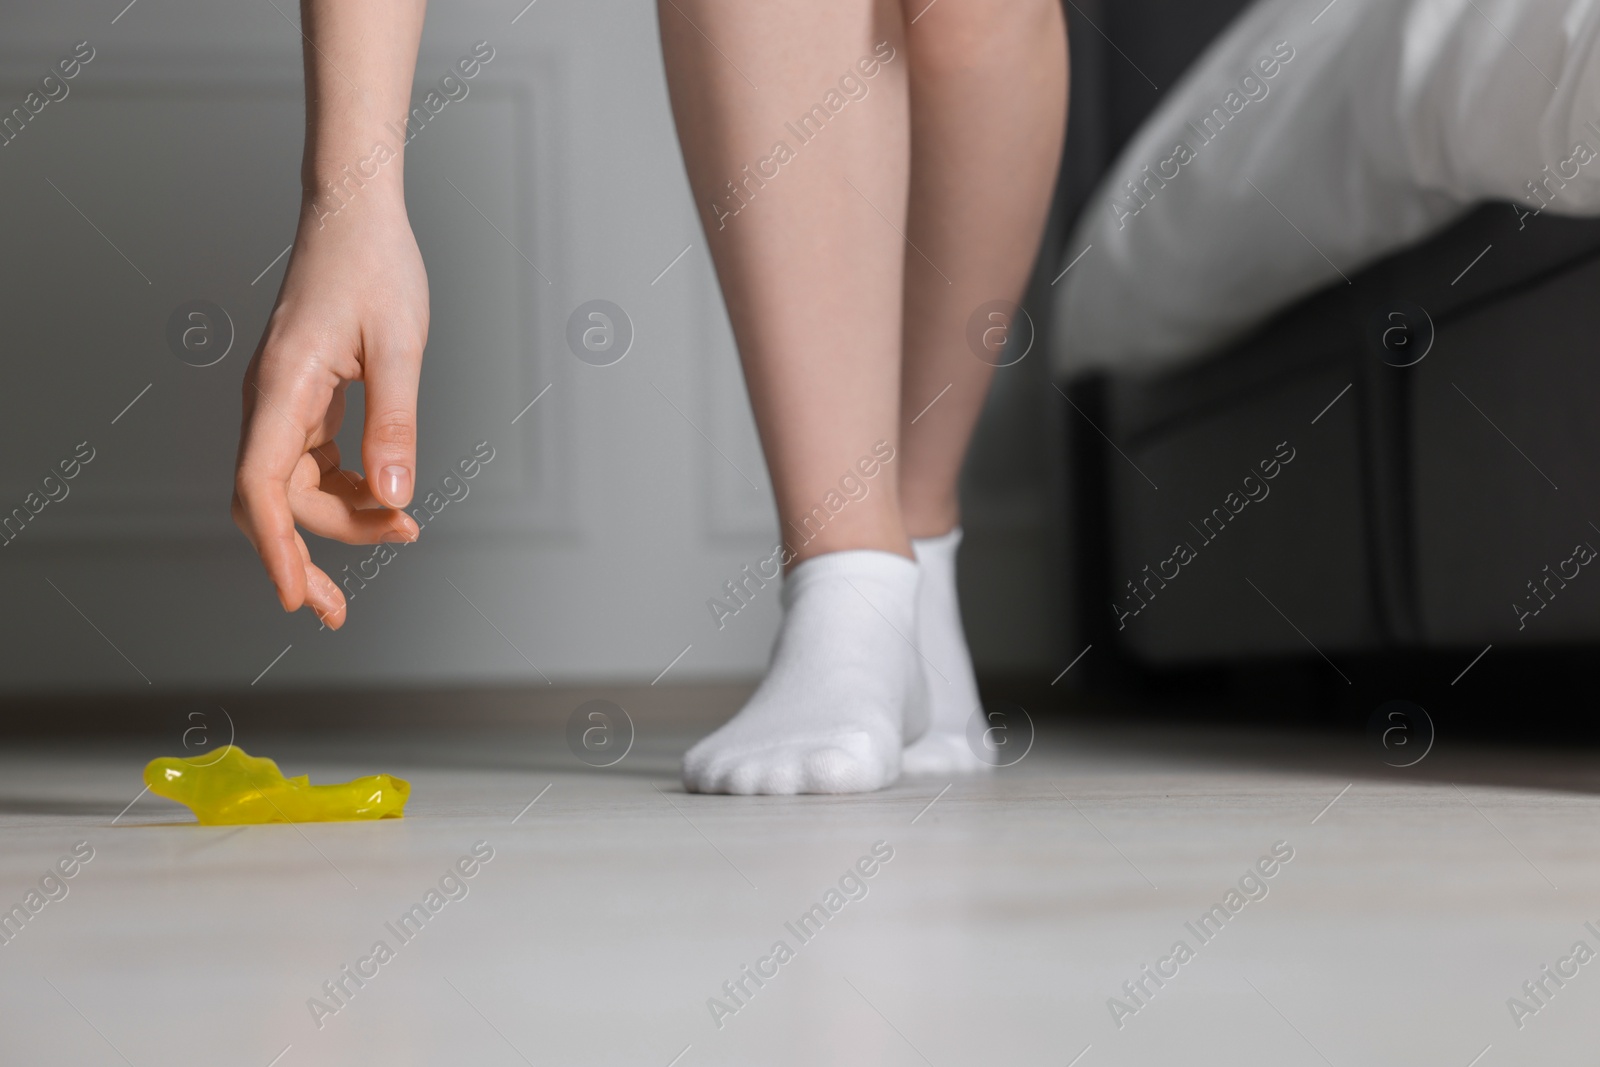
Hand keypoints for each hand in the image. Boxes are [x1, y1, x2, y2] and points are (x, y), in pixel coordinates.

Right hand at [232, 196, 427, 628]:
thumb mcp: (399, 347)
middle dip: (315, 551)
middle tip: (348, 606)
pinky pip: (311, 465)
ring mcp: (281, 402)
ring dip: (339, 521)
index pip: (260, 488)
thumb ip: (395, 425)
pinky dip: (345, 491)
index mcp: (282, 387)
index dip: (276, 549)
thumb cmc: (375, 267)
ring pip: (293, 488)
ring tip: (401, 530)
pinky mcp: (302, 400)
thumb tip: (393, 498)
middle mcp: (269, 400)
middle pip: (276, 500)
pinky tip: (383, 499)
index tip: (296, 598)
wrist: (355, 215)